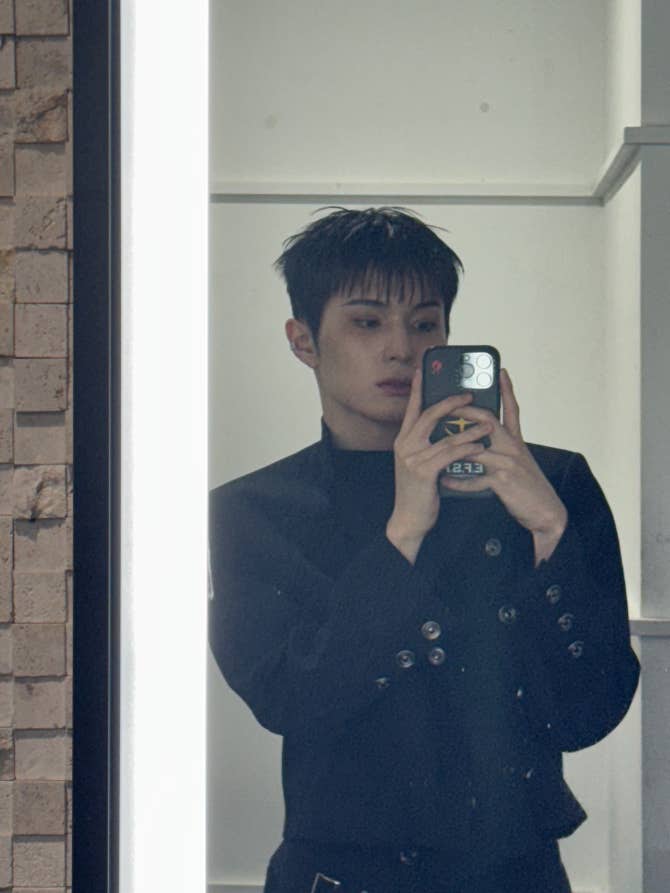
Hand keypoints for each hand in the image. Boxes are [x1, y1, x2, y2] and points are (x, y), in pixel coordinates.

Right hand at [386, 365, 492, 563]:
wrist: (409, 519)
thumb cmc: (419, 492)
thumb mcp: (420, 464)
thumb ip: (428, 446)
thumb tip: (447, 429)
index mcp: (403, 441)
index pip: (411, 409)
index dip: (417, 390)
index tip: (421, 370)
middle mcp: (405, 446)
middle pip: (428, 416)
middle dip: (450, 403)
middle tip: (468, 394)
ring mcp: (413, 459)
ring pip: (445, 437)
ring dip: (469, 428)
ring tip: (488, 422)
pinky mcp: (423, 473)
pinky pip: (449, 455)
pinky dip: (466, 449)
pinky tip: (479, 446)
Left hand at [441, 368, 567, 564]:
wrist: (546, 512)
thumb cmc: (527, 488)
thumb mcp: (518, 462)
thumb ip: (501, 450)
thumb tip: (477, 443)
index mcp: (516, 441)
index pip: (512, 410)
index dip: (507, 390)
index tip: (501, 372)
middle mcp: (512, 447)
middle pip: (487, 421)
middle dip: (465, 412)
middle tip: (447, 406)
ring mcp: (508, 463)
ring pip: (475, 449)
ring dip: (454, 449)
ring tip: (435, 447)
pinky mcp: (503, 481)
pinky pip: (475, 478)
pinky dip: (459, 481)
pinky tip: (446, 481)